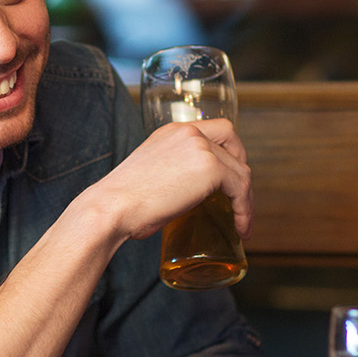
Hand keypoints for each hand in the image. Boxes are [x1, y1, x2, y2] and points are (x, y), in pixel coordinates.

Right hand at [92, 119, 251, 241]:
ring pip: (241, 170)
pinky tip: (241, 227)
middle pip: (233, 144)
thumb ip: (172, 175)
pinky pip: (241, 188)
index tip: (230, 176)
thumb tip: (184, 197)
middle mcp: (189, 132)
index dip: (230, 151)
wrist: (112, 207)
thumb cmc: (123, 203)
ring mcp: (201, 148)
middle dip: (242, 171)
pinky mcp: (210, 169)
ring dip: (245, 199)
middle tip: (240, 198)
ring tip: (242, 223)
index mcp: (173, 131)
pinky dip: (245, 210)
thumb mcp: (151, 176)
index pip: (216, 130)